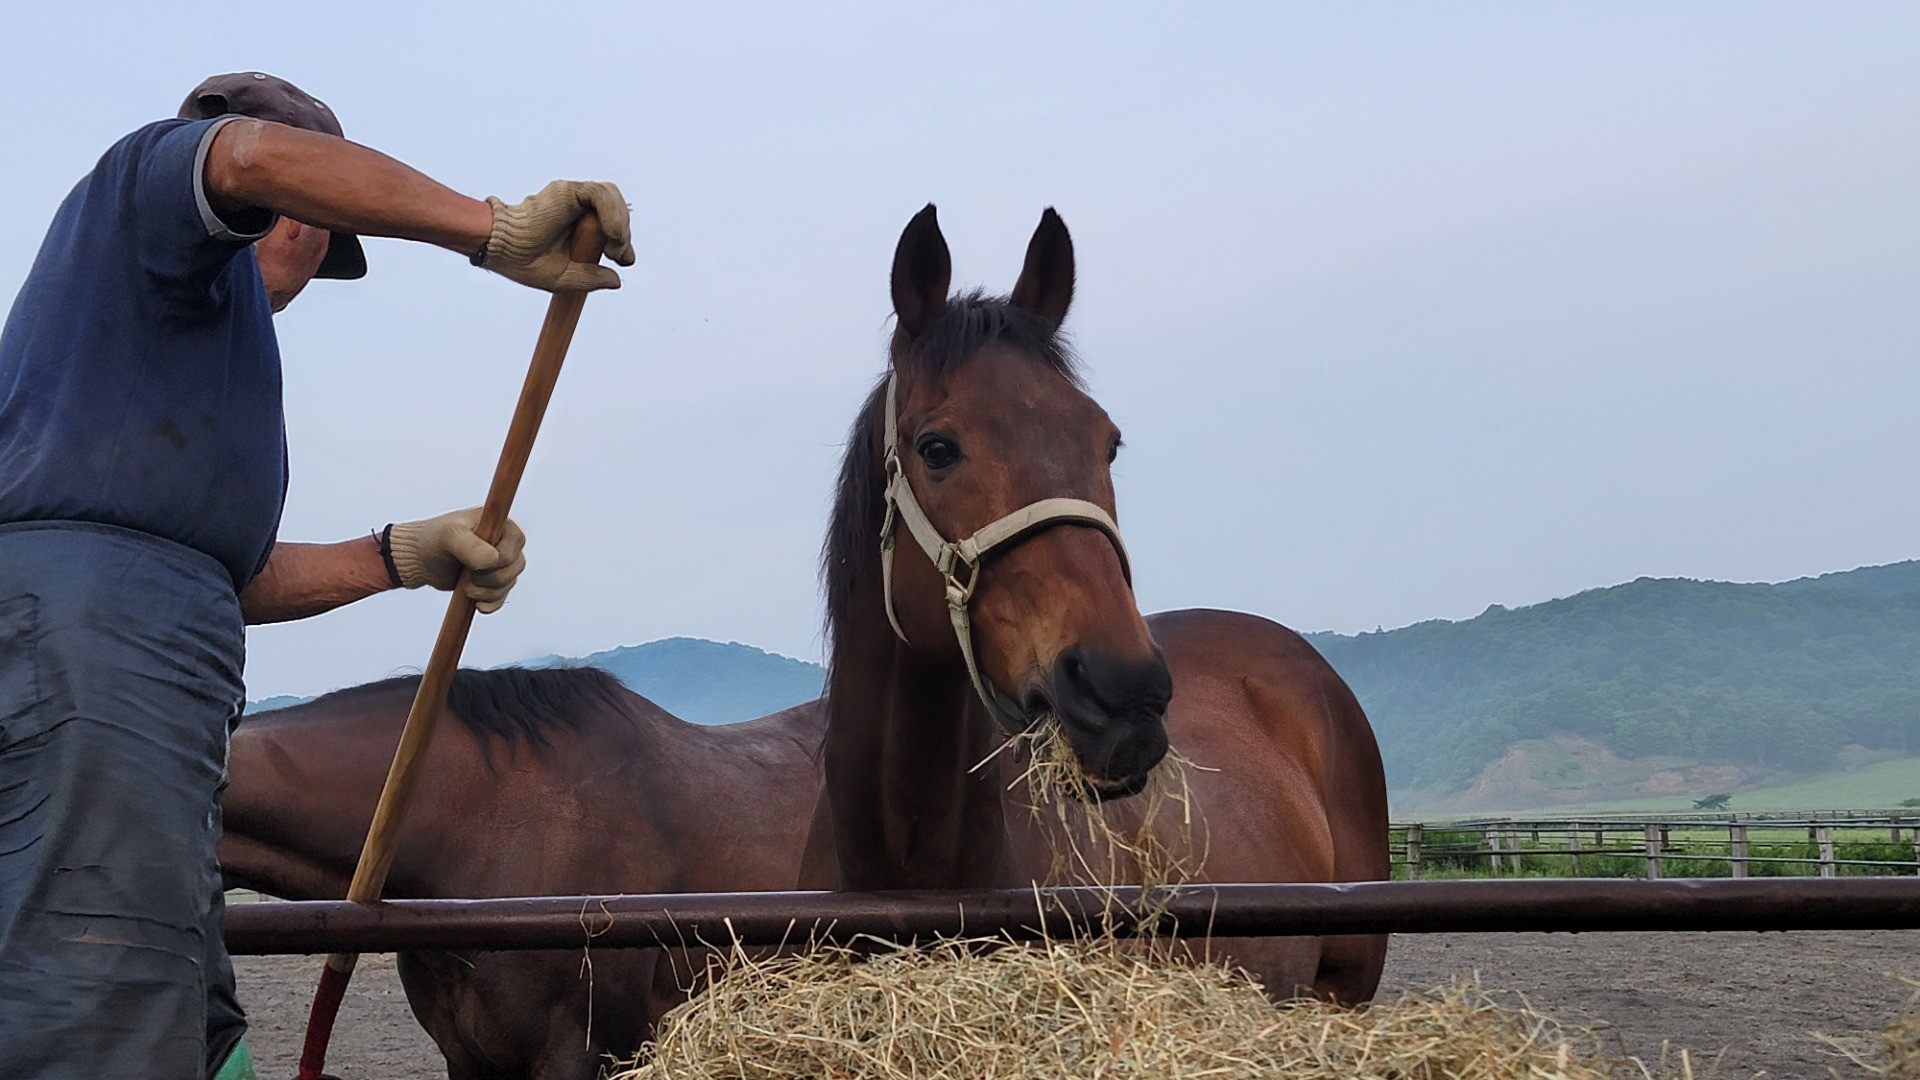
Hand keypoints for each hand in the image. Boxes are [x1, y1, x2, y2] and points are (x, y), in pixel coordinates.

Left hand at [386, 507, 527, 613]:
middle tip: (468, 576)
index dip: (502, 557)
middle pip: (516, 566)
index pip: (517, 542)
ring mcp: (499, 563)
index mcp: (499, 523)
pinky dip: (491, 603)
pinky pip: (502, 597)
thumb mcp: (449, 537)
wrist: (417, 559)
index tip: (478, 561)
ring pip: (509, 583)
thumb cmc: (431, 539)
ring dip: (488, 592)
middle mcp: (503, 541)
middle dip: (492, 577)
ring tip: (466, 588)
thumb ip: (471, 546)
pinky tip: (477, 604)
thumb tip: (493, 560)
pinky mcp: (491, 581)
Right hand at [480, 180, 634, 290]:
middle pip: (616, 209)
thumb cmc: (524, 261)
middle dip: (623, 233)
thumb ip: (591, 277)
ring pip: (611, 197)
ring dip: (620, 221)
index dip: (623, 241)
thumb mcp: (565, 277)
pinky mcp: (568, 191)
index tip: (623, 260)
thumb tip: (617, 281)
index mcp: (577, 227)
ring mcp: (573, 197)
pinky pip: (599, 193)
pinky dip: (611, 211)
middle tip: (617, 255)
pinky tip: (611, 232)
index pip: (612, 225)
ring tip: (615, 245)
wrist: (502, 249)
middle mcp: (577, 209)